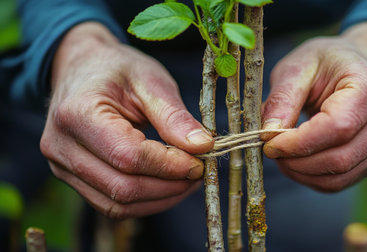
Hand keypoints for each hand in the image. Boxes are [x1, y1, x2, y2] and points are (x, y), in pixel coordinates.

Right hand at [40, 22, 213, 217]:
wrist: (82, 68)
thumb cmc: (117, 69)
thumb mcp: (150, 80)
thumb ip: (174, 116)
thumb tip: (203, 146)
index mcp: (78, 113)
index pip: (128, 156)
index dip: (169, 165)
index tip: (200, 161)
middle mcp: (61, 145)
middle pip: (122, 187)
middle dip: (169, 186)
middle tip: (199, 172)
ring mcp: (62, 166)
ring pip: (117, 204)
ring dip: (160, 198)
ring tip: (187, 179)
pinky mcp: (72, 178)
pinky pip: (111, 204)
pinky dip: (145, 200)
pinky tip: (167, 184)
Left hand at [261, 22, 366, 191]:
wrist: (362, 64)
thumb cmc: (329, 62)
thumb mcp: (299, 65)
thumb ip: (283, 97)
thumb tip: (267, 133)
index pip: (338, 127)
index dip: (299, 142)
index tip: (269, 141)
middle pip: (340, 159)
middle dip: (296, 161)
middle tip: (269, 149)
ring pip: (339, 177)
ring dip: (301, 173)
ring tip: (280, 155)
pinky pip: (339, 182)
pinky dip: (310, 178)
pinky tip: (294, 161)